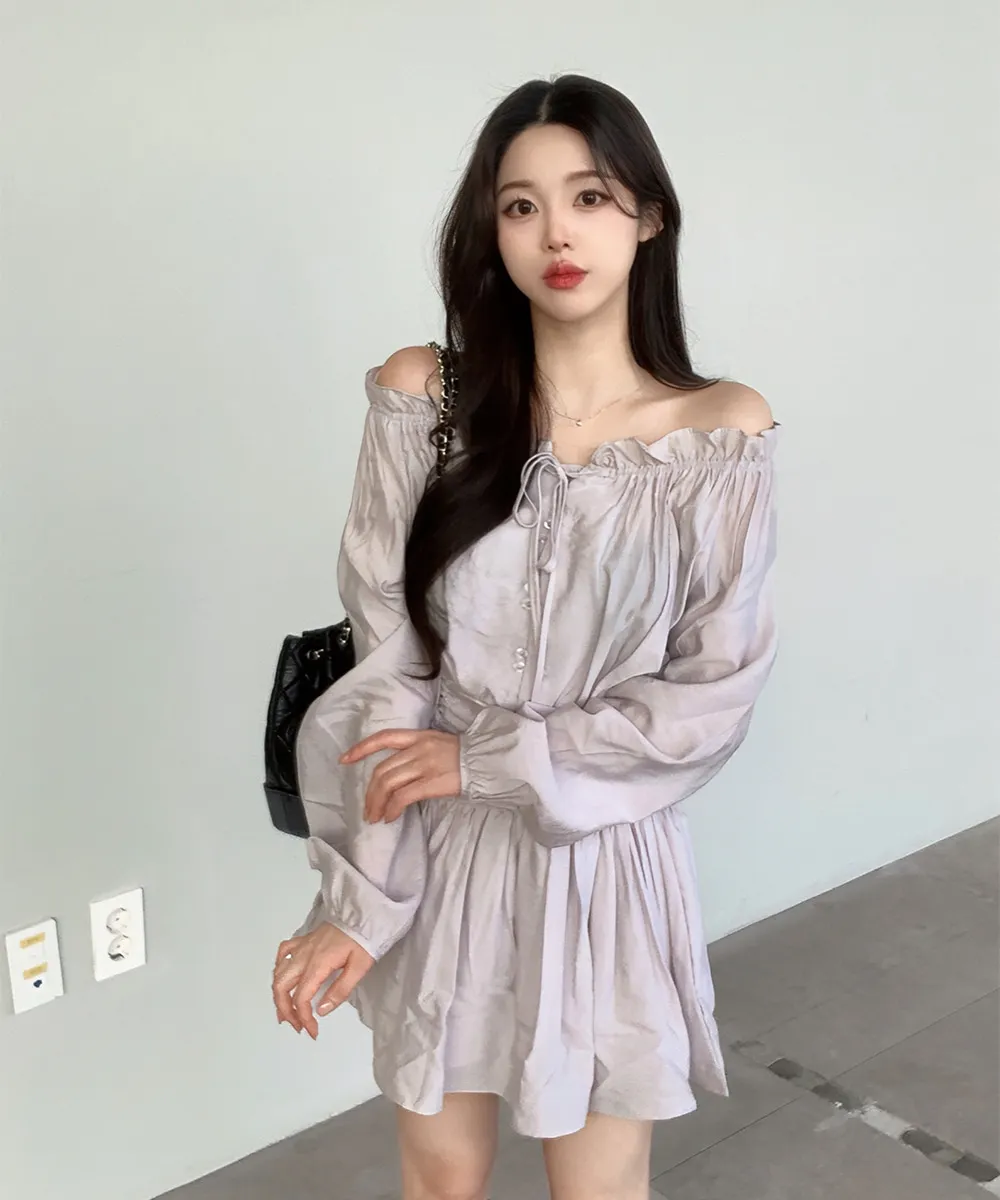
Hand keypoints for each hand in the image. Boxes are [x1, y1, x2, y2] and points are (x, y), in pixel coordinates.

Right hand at [272, 923, 373, 1039]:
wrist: (363, 913)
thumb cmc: (364, 940)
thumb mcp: (359, 967)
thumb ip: (340, 990)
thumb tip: (321, 1010)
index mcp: (318, 965)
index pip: (302, 997)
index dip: (304, 1018)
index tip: (312, 1031)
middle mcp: (305, 956)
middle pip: (281, 987)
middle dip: (284, 1010)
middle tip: (297, 1025)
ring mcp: (302, 946)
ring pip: (279, 972)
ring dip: (278, 994)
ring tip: (286, 1010)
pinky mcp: (304, 939)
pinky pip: (283, 952)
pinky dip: (279, 967)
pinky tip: (283, 977)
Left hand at [340, 729, 460, 823]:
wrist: (490, 762)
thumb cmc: (467, 757)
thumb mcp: (439, 745)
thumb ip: (418, 753)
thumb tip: (399, 774)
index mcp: (419, 736)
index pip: (384, 737)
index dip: (361, 748)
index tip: (344, 759)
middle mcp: (419, 748)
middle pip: (382, 770)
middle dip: (370, 792)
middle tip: (368, 810)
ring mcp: (425, 765)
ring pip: (388, 784)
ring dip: (377, 803)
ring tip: (375, 817)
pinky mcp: (432, 782)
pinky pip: (403, 797)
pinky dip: (392, 808)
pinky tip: (391, 817)